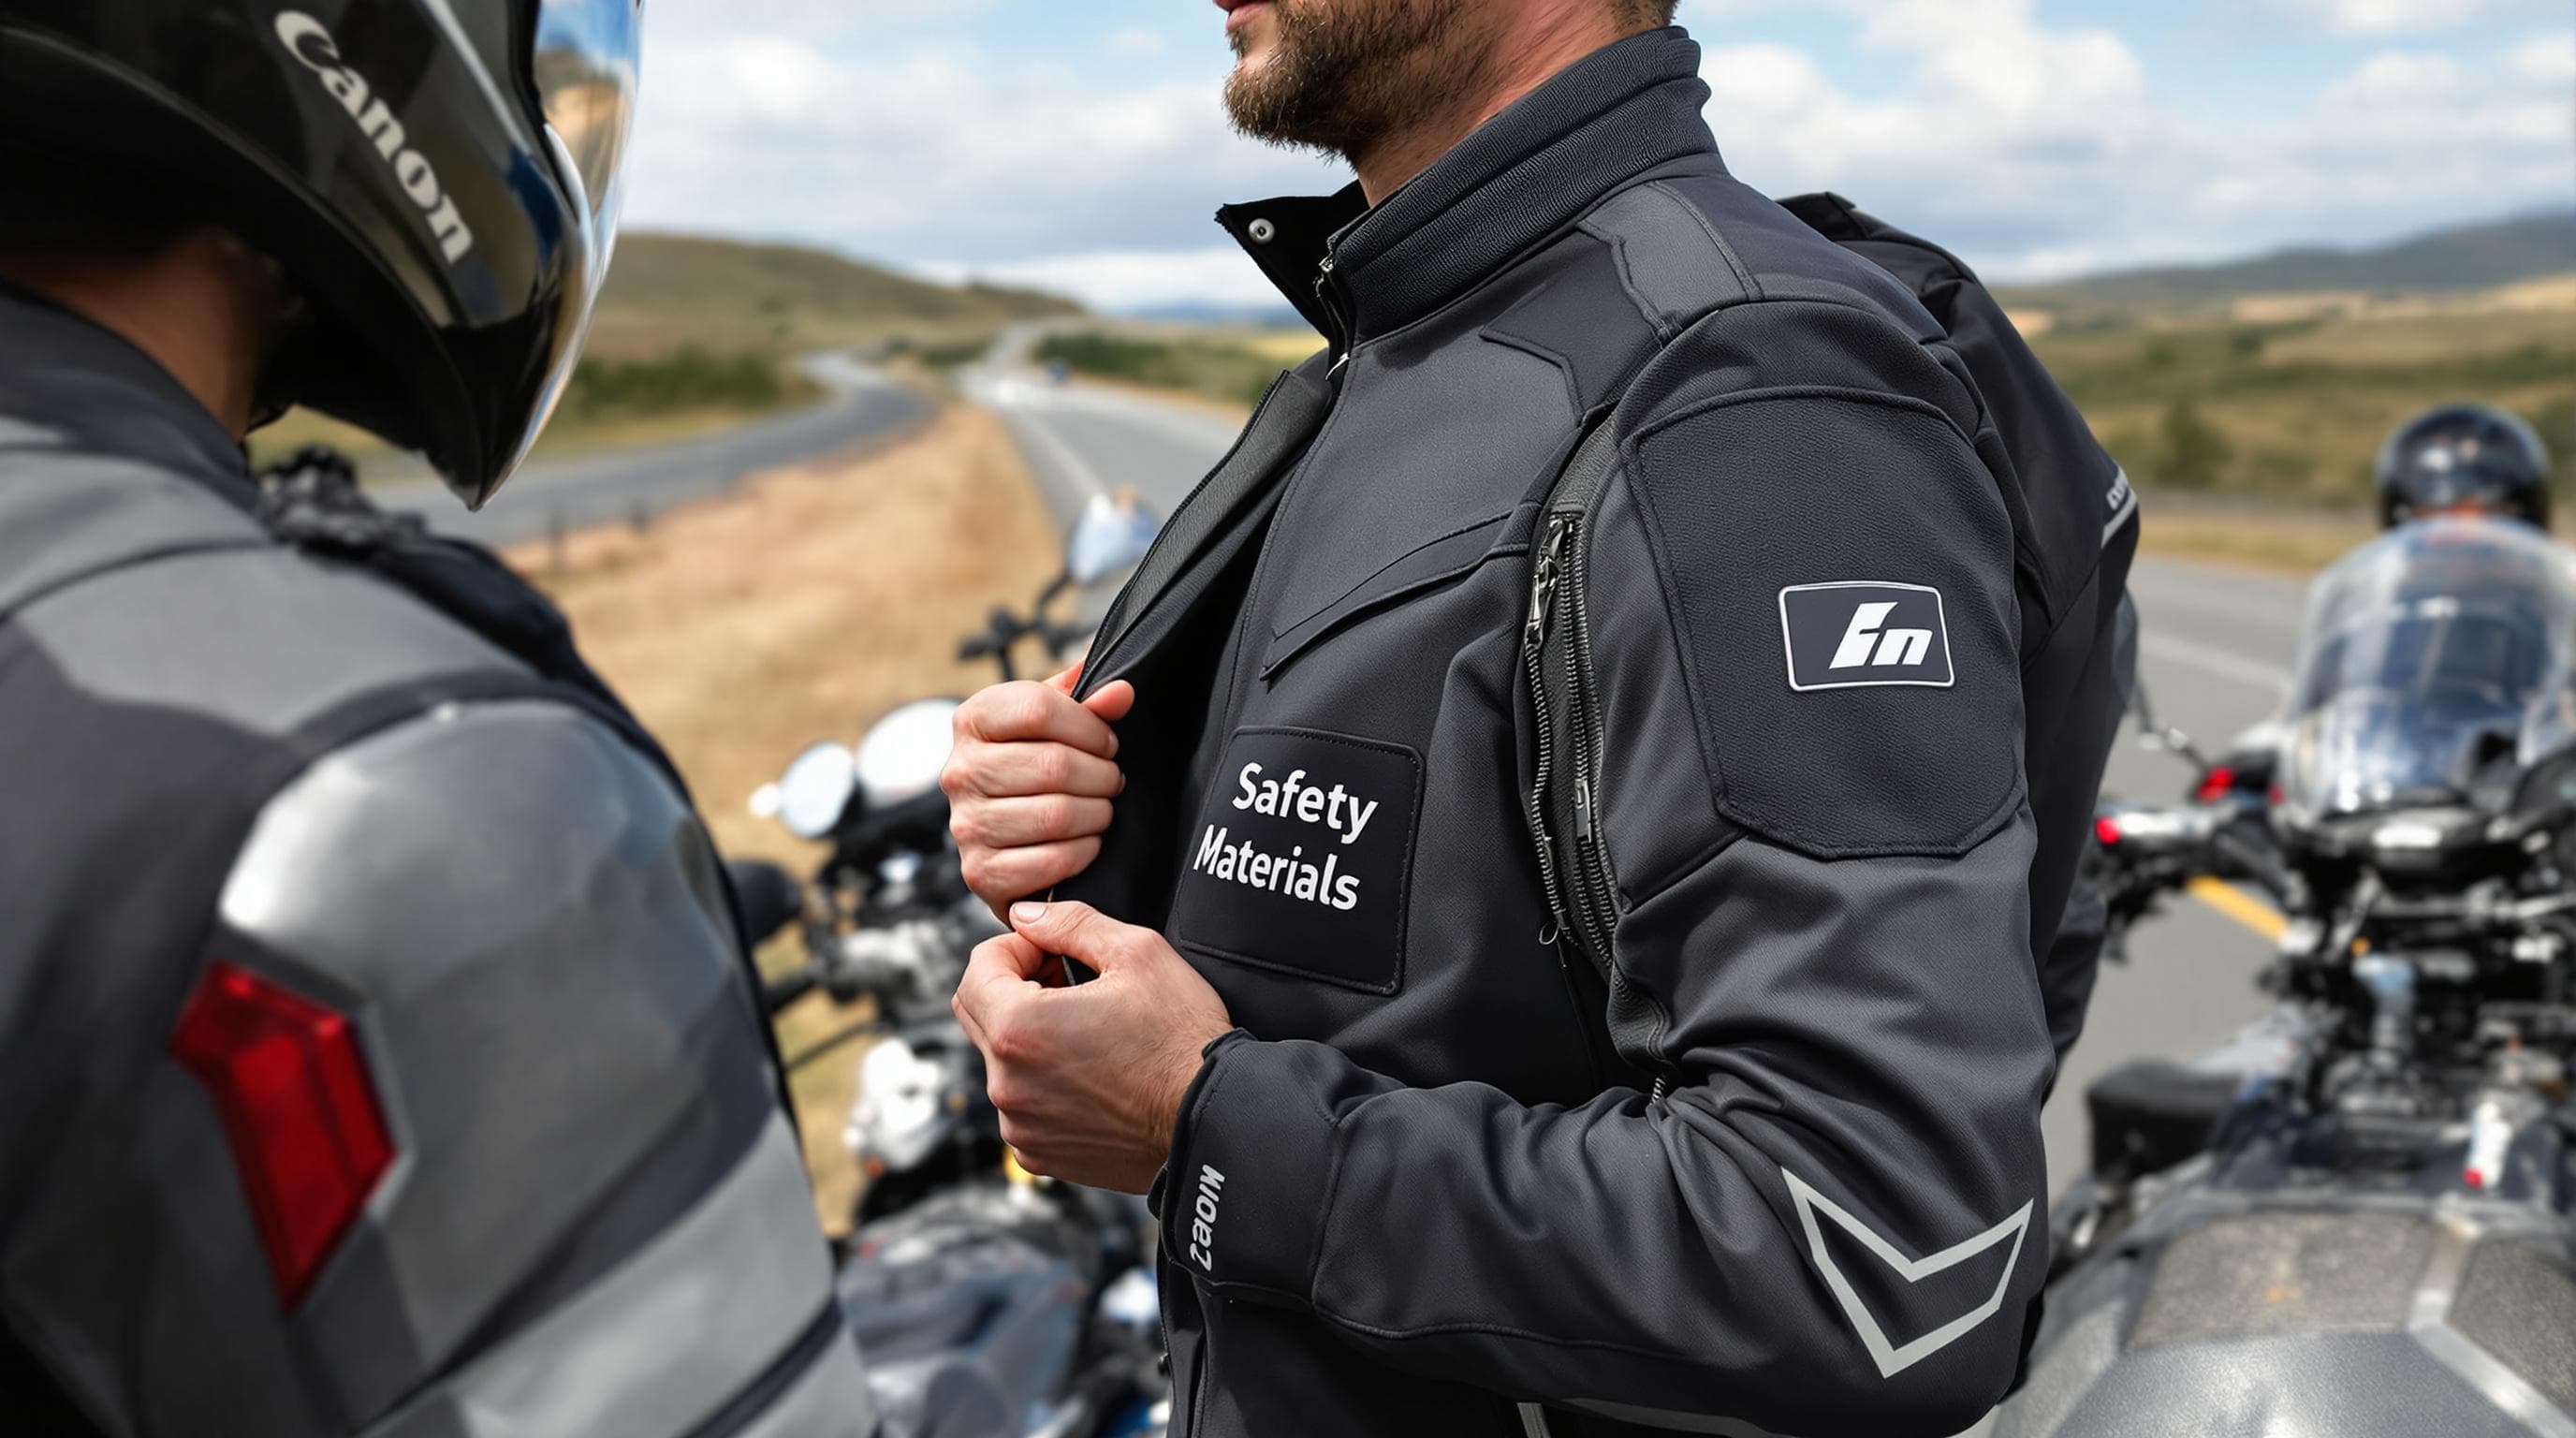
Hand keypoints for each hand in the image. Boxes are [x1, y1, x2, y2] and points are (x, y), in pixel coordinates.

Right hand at [942, 663, 1136, 918]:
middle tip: (1111, 781)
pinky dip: (1083, 852)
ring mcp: (966, 824)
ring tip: (1101, 810)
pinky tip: (1086, 842)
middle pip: (1053, 764)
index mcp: (972, 721)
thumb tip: (1121, 693)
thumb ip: (1088, 704)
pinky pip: (1052, 860)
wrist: (1006, 843)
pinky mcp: (981, 872)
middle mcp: (960, 771)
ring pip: (1057, 814)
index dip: (1089, 726)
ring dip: (1096, 814)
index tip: (1107, 742)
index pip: (1038, 709)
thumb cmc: (1033, 773)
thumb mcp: (1055, 726)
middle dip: (1101, 775)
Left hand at [952, 901, 1233, 1192]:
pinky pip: (1021, 1104)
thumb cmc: (1183, 1039)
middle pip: (976, 1013)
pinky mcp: (1039, 1153)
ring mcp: (1020, 1124)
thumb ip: (1070, 922)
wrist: (1214, 1120)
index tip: (1055, 953)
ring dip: (1030, 1038)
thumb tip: (1025, 917)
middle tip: (1069, 984)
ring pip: (1000, 1060)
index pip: (978, 967)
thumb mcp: (1138, 952)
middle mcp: (1007, 1084)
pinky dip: (1043, 1084)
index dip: (1017, 947)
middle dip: (1013, 987)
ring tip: (1089, 1034)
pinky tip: (1092, 1074)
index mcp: (1020, 1028)